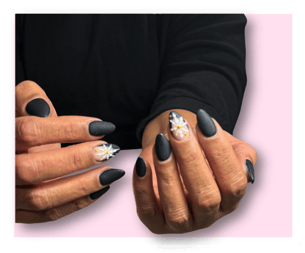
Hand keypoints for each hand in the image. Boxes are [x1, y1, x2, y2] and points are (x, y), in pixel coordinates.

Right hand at [16, 81, 124, 222]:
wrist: (10, 155)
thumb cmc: (18, 131)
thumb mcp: (18, 109)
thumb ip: (27, 98)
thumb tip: (41, 107)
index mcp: (3, 138)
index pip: (30, 131)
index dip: (68, 128)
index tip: (101, 127)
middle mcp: (3, 169)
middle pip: (34, 168)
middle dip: (77, 159)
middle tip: (107, 150)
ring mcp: (8, 195)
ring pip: (42, 197)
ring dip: (83, 185)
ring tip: (112, 172)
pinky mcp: (19, 212)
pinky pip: (47, 214)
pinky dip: (77, 203)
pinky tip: (99, 189)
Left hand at [133, 109, 255, 233]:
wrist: (174, 149)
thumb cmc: (201, 148)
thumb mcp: (227, 146)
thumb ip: (242, 154)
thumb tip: (244, 166)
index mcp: (230, 199)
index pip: (233, 182)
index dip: (219, 151)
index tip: (204, 121)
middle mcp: (209, 215)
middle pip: (206, 197)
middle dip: (191, 159)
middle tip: (179, 130)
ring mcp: (182, 223)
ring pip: (177, 208)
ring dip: (168, 173)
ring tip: (162, 143)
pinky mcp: (156, 221)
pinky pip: (148, 211)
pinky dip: (143, 187)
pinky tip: (143, 163)